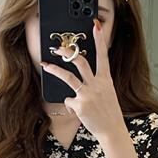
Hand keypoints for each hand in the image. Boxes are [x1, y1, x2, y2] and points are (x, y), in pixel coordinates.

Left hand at [40, 18, 122, 141]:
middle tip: (58, 48)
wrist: (112, 130)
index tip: (96, 26)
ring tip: (45, 65)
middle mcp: (97, 84)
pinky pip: (68, 101)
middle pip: (80, 62)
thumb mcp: (108, 93)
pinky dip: (71, 106)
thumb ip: (97, 84)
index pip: (103, 55)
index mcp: (106, 80)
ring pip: (68, 77)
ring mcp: (88, 94)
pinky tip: (79, 112)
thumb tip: (84, 80)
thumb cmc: (109, 113)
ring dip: (55, 70)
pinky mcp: (80, 105)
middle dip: (68, 53)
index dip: (99, 40)